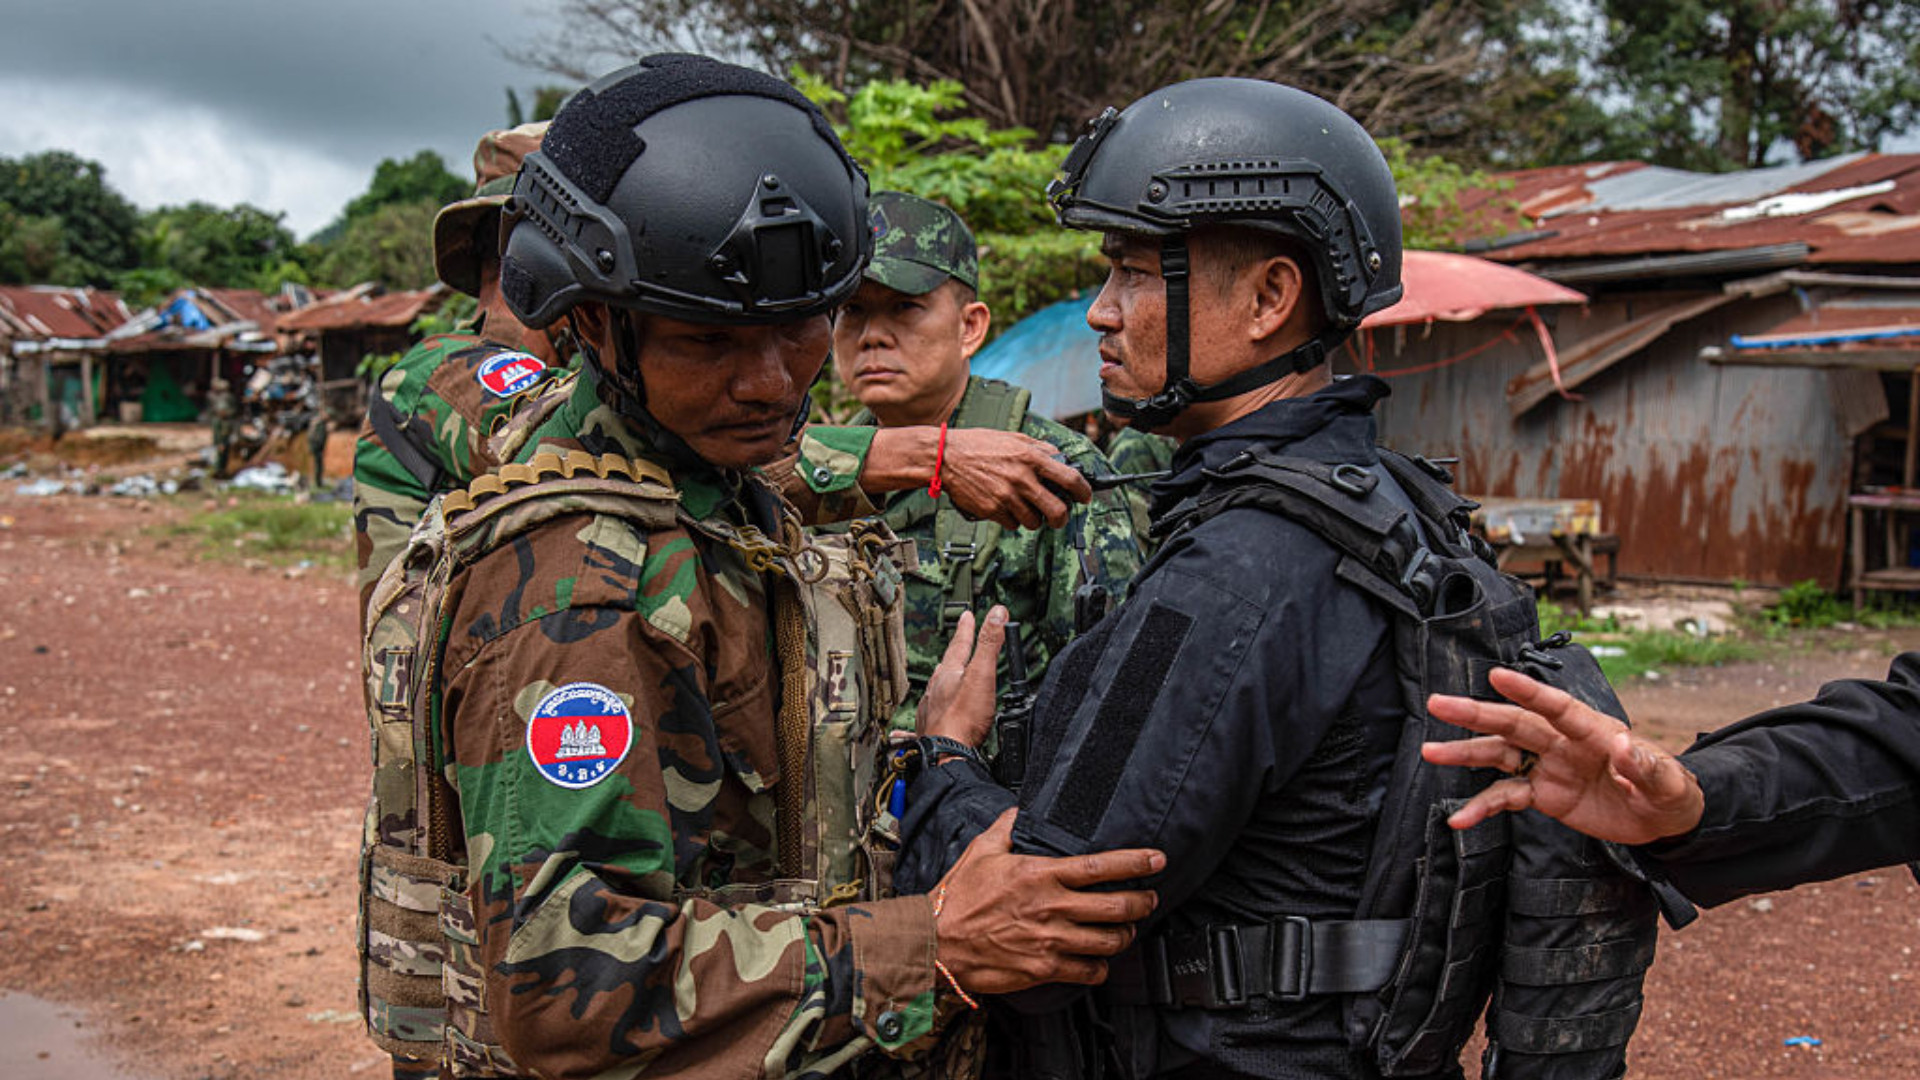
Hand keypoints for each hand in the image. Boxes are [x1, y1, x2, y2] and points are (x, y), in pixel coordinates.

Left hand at [915, 606, 1005, 745]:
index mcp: (949, 674)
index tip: (967, 616)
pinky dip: (926, 714)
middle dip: (954, 654)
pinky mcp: (930, 730)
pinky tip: (915, 723)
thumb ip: (990, 643)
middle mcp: (936, 689)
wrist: (946, 753)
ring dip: (942, 681)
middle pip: (946, 666)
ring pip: (935, 690)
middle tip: (957, 644)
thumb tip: (997, 613)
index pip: (959, 644)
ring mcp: (931, 710)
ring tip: (944, 676)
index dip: (966, 629)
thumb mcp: (982, 674)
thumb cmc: (963, 718)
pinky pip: (925, 718)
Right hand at [934, 809, 1163, 993]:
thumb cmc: (959, 897)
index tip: (1157, 860)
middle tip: (1149, 899)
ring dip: (1126, 934)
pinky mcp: (1045, 968)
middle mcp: (1052, 907)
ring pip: (1110, 940)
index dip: (1135, 863)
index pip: (1101, 866)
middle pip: (1117, 906)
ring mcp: (1051, 940)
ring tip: (1127, 928)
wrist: (937, 941)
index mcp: (1041, 875)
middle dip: (1142, 902)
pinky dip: (1101, 966)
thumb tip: (1021, 810)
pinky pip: (1090, 970)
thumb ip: (1007, 827)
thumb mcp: (981, 851)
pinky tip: (1099, 959)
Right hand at [939, 428, 1090, 529]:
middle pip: (1056, 511)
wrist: (946, 457)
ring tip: (1026, 509)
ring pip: (1034, 522)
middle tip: (1058, 516)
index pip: (1070, 478)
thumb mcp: (1013, 437)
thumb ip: (1038, 447)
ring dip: (1034, 519)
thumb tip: (1060, 457)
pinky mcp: (992, 510)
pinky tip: (1006, 508)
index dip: (1084, 491)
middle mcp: (1022, 478)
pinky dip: (1012, 520)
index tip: (1085, 497)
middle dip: (1061, 518)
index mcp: (1031, 457)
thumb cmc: (978, 445)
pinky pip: (1012, 525)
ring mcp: (1007, 497)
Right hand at [1421, 666, 1704, 844]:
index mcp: (1595, 731)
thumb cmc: (1670, 793)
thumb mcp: (1670, 785)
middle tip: (1439, 704)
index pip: (1558, 707)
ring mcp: (1549, 766)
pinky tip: (1459, 819)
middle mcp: (1564, 742)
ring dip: (1465, 752)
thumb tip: (1626, 747)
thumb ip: (1648, 767)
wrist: (1662, 818)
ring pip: (1500, 753)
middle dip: (1477, 714)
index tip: (1498, 677)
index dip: (1529, 691)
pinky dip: (1482, 807)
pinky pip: (1506, 796)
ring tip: (1431, 752)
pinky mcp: (1543, 793)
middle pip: (1515, 723)